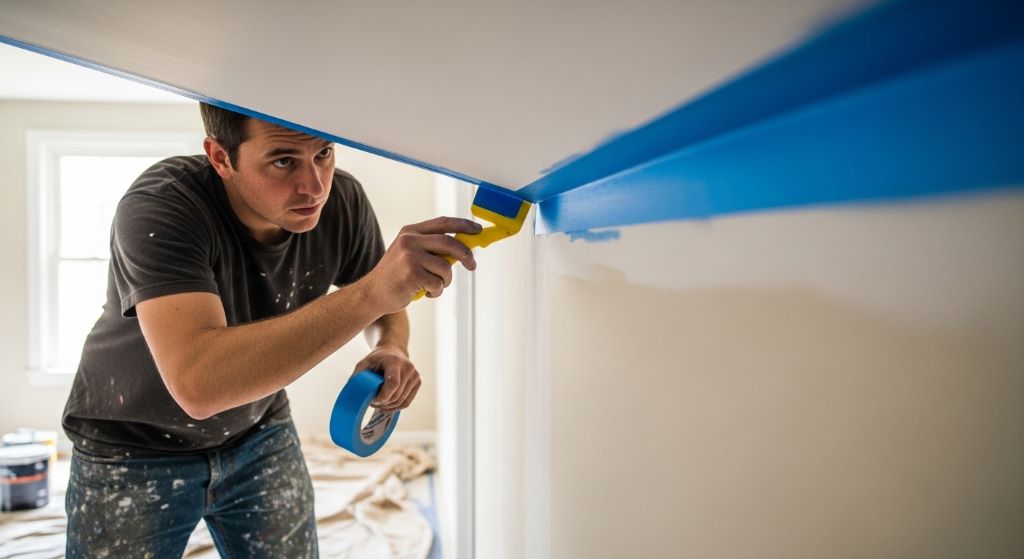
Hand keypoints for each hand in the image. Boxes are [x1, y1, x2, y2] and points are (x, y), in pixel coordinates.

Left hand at [353, 345, 420, 411]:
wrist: (394, 351)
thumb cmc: (378, 358)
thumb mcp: (365, 362)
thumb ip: (358, 375)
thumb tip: (351, 391)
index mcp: (394, 362)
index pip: (393, 384)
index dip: (383, 396)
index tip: (373, 400)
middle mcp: (408, 368)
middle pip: (397, 394)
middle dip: (384, 403)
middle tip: (372, 403)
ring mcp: (415, 375)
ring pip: (402, 400)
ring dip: (389, 406)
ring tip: (379, 405)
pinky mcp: (417, 382)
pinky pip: (407, 401)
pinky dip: (397, 407)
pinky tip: (387, 408)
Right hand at [360, 217, 481, 312]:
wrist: (372, 294)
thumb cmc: (396, 277)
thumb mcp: (410, 254)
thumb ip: (432, 248)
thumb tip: (463, 250)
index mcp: (411, 232)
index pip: (443, 222)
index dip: (464, 225)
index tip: (478, 230)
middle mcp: (409, 240)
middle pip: (449, 242)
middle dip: (466, 255)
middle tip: (472, 265)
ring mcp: (410, 256)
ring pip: (446, 267)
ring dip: (445, 281)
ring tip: (432, 286)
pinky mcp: (411, 274)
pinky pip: (438, 284)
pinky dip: (436, 292)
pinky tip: (423, 292)